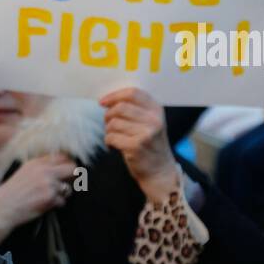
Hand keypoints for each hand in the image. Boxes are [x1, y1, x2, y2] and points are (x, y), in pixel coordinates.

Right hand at [0, 152, 77, 247]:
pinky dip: (55, 205)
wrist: (2, 208)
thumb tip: (62, 167)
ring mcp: (49, 184)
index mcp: (37, 163)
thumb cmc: (12, 193)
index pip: (63, 157)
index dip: (67, 164)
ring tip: (49, 198)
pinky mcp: (50, 198)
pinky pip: (62, 202)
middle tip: (66, 185)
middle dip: (73, 178)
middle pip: (73, 169)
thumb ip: (41, 167)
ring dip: (62, 194)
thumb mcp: (24, 172)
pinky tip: (43, 205)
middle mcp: (45, 171)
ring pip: (68, 188)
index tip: (66, 172)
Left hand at [100, 87, 178, 202]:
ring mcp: (146, 133)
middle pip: (120, 107)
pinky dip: (108, 141)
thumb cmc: (150, 145)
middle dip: (108, 116)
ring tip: (115, 137)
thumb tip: (108, 100)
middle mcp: (154, 120)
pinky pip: (111, 137)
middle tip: (109, 125)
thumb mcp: (151, 122)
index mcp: (157, 110)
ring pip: (113, 123)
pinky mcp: (136, 147)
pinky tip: (114, 146)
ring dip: (108, 130)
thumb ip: (135, 109)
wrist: (160, 171)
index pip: (133, 93)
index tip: (102, 102)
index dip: (114, 96)